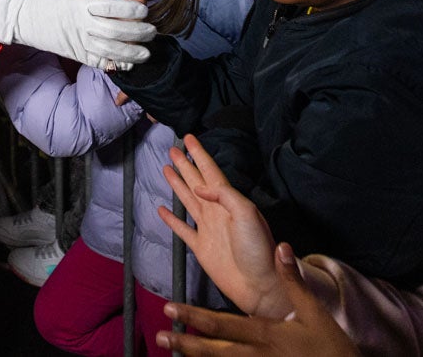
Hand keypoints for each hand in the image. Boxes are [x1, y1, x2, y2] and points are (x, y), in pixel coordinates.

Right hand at [0, 0, 155, 68]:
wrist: (17, 18)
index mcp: (81, 3)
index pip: (114, 7)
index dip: (133, 9)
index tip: (144, 10)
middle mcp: (82, 24)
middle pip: (117, 30)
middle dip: (138, 32)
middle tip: (151, 32)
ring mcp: (77, 41)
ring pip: (110, 50)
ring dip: (130, 53)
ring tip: (145, 53)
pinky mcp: (73, 54)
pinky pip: (96, 61)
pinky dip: (112, 64)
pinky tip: (125, 65)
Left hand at [156, 243, 357, 356]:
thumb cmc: (329, 346)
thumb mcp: (313, 311)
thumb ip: (292, 280)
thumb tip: (282, 247)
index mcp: (264, 333)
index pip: (222, 325)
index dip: (195, 317)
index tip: (171, 309)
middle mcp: (255, 354)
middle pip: (213, 349)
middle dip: (185, 342)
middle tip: (160, 335)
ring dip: (194, 356)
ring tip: (171, 350)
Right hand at [159, 134, 284, 316]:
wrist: (260, 284)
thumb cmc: (259, 249)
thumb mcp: (247, 213)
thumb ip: (224, 195)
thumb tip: (199, 187)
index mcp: (229, 201)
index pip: (210, 171)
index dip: (199, 154)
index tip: (188, 138)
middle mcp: (217, 211)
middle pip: (196, 182)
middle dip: (185, 165)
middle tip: (172, 149)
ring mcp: (208, 229)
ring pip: (188, 200)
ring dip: (177, 185)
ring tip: (166, 169)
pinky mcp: (201, 248)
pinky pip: (182, 230)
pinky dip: (171, 220)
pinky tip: (162, 210)